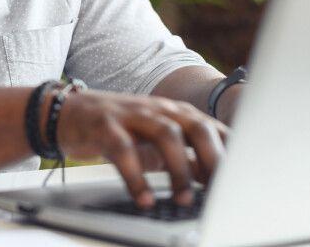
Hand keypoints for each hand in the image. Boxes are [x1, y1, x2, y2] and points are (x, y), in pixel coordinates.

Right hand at [55, 90, 227, 207]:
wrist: (69, 113)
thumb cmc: (119, 129)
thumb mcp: (156, 142)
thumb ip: (186, 157)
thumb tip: (216, 179)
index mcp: (176, 113)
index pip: (213, 129)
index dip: (231, 154)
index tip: (240, 182)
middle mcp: (158, 109)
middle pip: (196, 126)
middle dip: (213, 158)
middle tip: (219, 190)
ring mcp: (132, 114)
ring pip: (165, 134)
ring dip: (179, 169)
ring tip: (183, 200)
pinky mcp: (105, 125)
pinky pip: (123, 150)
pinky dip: (136, 177)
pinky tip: (144, 199)